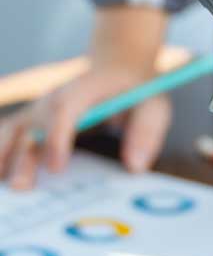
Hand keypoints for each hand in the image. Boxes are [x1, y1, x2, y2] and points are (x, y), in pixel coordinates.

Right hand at [0, 6, 168, 188]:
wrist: (117, 68)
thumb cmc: (137, 93)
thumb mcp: (154, 107)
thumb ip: (146, 133)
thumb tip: (134, 167)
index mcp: (86, 89)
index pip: (65, 110)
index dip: (57, 139)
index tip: (56, 168)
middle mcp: (56, 96)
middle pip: (35, 125)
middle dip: (26, 156)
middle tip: (22, 187)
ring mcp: (41, 107)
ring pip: (16, 129)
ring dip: (5, 154)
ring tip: (1, 182)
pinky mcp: (34, 118)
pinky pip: (9, 132)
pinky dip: (1, 150)